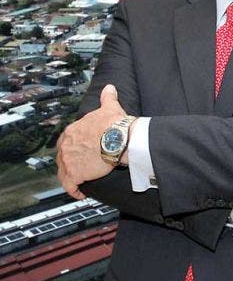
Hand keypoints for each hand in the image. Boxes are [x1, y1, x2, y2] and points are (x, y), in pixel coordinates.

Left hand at [56, 84, 126, 199]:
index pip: (67, 141)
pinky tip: (80, 192)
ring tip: (80, 181)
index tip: (80, 152)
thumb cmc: (115, 125)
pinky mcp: (74, 175)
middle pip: (63, 157)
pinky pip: (69, 185)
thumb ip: (107, 98)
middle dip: (70, 163)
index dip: (73, 148)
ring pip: (64, 172)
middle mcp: (66, 145)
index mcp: (72, 131)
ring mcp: (68, 161)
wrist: (120, 139)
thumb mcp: (110, 108)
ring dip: (71, 177)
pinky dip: (74, 190)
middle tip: (81, 167)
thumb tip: (110, 88)